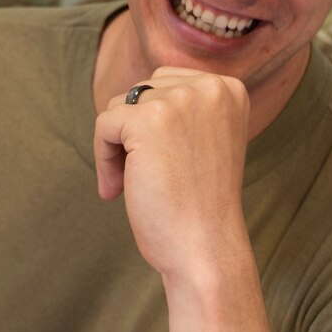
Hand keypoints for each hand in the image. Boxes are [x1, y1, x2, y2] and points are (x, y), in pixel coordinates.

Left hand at [93, 67, 252, 281]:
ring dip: (118, 146)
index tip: (164, 160)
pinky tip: (117, 191)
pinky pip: (104, 125)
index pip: (167, 83)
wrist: (206, 249)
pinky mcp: (148, 120)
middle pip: (142, 91)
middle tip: (148, 174)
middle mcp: (209, 87)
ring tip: (133, 184)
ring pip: (119, 107)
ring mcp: (179, 101)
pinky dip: (103, 159)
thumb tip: (134, 93)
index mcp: (229, 89)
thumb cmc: (200, 204)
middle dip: (135, 131)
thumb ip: (183, 109)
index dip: (155, 123)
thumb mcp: (205, 140)